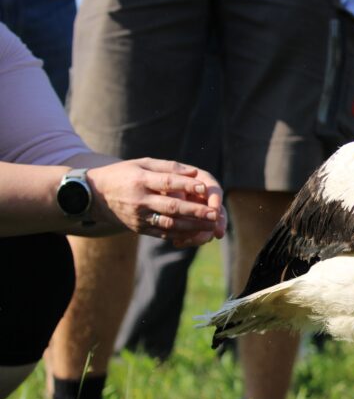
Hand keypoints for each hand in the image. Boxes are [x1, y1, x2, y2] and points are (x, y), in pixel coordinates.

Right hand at [87, 158, 226, 246]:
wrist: (94, 195)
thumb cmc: (123, 174)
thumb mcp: (141, 163)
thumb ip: (168, 167)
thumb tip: (194, 173)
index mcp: (140, 180)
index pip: (166, 182)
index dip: (185, 185)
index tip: (204, 186)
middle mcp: (139, 200)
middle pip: (171, 207)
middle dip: (195, 211)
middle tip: (214, 214)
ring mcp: (139, 216)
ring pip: (169, 223)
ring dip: (192, 226)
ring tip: (210, 225)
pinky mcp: (139, 228)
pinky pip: (162, 233)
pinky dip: (180, 235)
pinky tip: (196, 233)